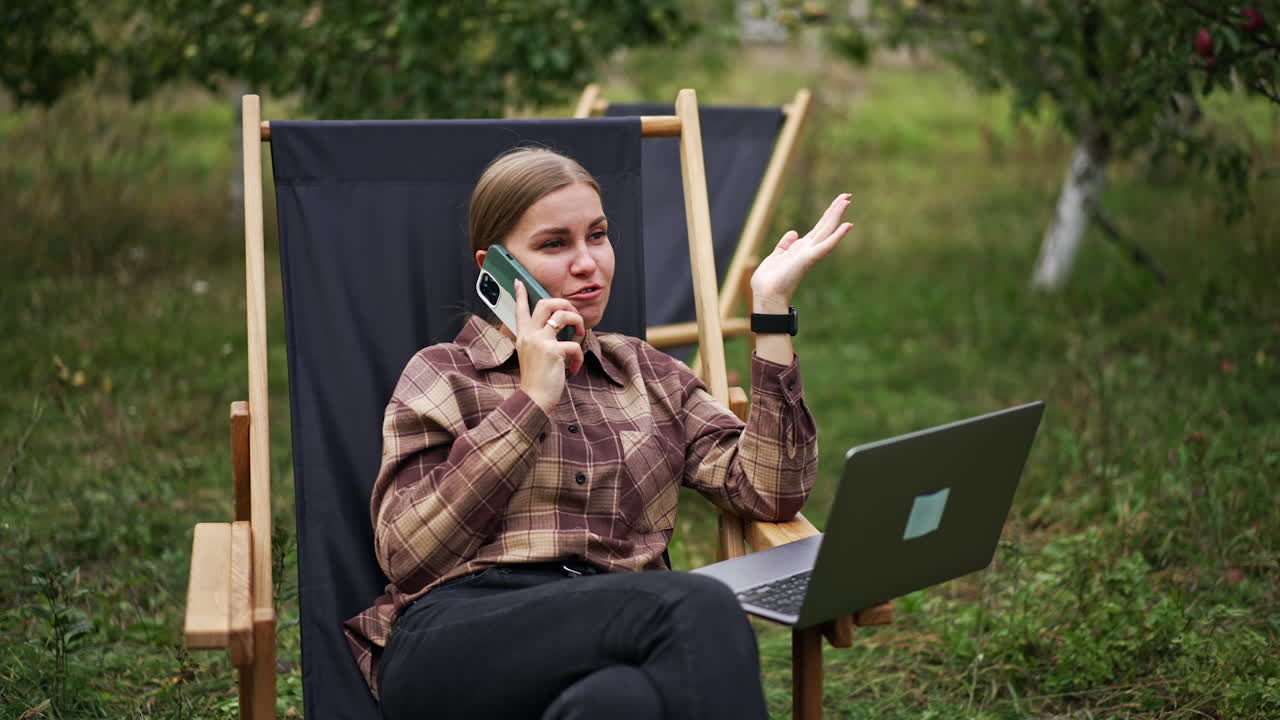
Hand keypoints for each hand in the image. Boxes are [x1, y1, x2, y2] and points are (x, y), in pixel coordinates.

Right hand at [514, 279, 585, 413]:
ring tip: (579, 336)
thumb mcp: (532, 355)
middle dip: (564, 304)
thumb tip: (558, 327)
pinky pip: (574, 344)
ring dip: (577, 323)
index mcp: (523, 336)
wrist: (534, 399)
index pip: (520, 310)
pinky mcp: (553, 351)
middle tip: (572, 315)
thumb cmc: (537, 379)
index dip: (521, 294)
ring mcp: (540, 341)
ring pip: (563, 316)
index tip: (519, 281)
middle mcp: (529, 335)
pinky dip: (579, 356)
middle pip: (546, 303)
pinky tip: (574, 368)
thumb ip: (539, 340)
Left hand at [750, 194, 853, 311]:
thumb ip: (784, 245)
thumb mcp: (775, 257)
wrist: (767, 295)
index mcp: (801, 249)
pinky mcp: (808, 259)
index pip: (818, 228)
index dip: (827, 214)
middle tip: (848, 195)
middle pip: (825, 225)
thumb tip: (793, 232)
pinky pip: (826, 245)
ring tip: (847, 201)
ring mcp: (810, 254)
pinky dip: (837, 236)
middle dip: (835, 210)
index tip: (838, 202)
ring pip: (827, 230)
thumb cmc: (769, 281)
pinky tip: (847, 225)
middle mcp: (808, 250)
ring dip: (837, 216)